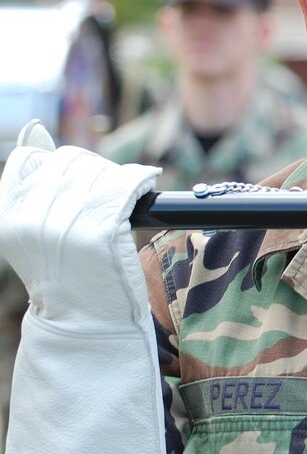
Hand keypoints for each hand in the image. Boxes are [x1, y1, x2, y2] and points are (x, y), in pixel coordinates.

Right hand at [0, 120, 159, 329]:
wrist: (83, 324)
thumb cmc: (65, 276)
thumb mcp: (34, 234)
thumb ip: (36, 190)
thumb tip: (35, 130)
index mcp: (10, 216)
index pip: (31, 159)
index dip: (59, 162)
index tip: (78, 176)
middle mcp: (34, 217)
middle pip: (71, 161)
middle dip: (94, 168)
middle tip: (111, 186)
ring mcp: (68, 223)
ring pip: (101, 171)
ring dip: (119, 175)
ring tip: (128, 188)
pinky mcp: (103, 231)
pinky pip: (127, 185)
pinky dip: (141, 178)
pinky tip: (146, 182)